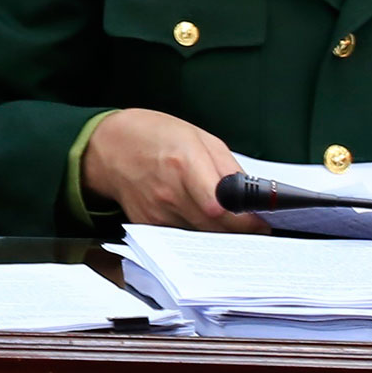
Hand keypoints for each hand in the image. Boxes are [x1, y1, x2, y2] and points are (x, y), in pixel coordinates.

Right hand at [77, 109, 268, 232]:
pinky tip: (200, 219)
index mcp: (184, 163)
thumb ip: (227, 167)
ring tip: (228, 220)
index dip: (246, 219)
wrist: (109, 147)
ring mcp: (156, 212)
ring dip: (219, 233)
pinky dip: (197, 232)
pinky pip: (182, 237)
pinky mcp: (149, 224)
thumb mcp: (198, 137)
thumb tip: (252, 194)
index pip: (221, 207)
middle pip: (215, 228)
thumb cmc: (155, 135)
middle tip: (253, 225)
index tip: (262, 221)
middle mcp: (169, 192)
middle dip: (239, 230)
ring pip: (202, 236)